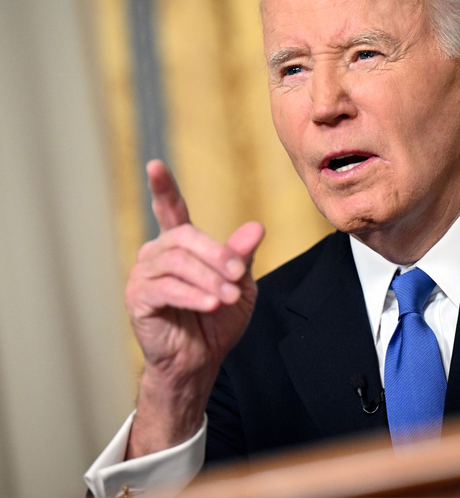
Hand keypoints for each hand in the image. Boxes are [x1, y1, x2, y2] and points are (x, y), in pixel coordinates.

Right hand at [125, 160, 263, 457]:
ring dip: (209, 280)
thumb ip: (242, 256)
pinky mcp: (138, 299)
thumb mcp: (240, 284)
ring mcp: (143, 276)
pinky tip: (211, 305)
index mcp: (181, 245)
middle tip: (238, 276)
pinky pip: (167, 289)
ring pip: (178, 263)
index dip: (163, 188)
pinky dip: (193, 296)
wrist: (201, 360)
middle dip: (216, 256)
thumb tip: (256, 228)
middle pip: (185, 238)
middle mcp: (157, 254)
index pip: (170, 210)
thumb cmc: (218, 320)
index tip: (155, 166)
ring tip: (228, 298)